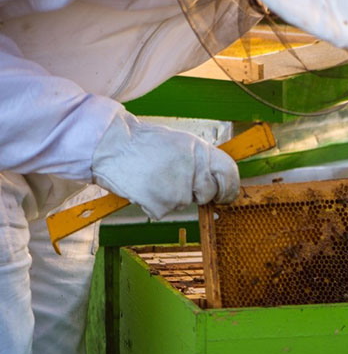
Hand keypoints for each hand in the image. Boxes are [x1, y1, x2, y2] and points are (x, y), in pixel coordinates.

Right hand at [91, 112, 239, 218]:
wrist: (111, 146)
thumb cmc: (143, 143)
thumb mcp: (179, 142)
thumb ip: (199, 159)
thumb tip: (214, 177)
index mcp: (200, 150)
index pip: (230, 172)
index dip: (230, 187)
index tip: (226, 195)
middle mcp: (194, 169)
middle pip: (208, 193)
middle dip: (198, 194)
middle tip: (178, 186)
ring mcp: (178, 188)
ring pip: (183, 202)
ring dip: (170, 196)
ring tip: (153, 177)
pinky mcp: (162, 203)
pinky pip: (163, 210)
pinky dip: (153, 204)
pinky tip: (143, 186)